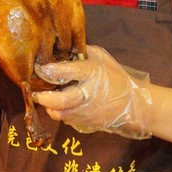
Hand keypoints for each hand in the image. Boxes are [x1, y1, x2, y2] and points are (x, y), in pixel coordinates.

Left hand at [33, 44, 152, 139]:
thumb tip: (65, 47)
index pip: (66, 72)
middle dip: (44, 98)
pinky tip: (62, 107)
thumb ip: (84, 52)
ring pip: (61, 114)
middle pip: (60, 100)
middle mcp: (88, 94)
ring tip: (47, 100)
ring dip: (51, 108)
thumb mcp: (103, 59)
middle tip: (36, 93)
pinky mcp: (87, 124)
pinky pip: (68, 121)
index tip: (40, 69)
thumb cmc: (117, 78)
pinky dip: (61, 114)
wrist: (135, 105)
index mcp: (91, 74)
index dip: (49, 71)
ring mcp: (87, 112)